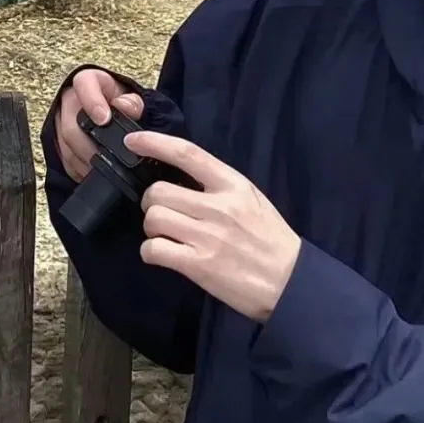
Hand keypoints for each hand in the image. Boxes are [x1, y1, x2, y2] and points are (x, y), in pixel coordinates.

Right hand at [55, 68, 143, 181]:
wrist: (115, 115)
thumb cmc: (124, 105)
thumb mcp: (134, 100)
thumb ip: (134, 102)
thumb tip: (124, 105)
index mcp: (90, 81)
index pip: (83, 84)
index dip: (92, 102)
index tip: (104, 120)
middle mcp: (71, 98)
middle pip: (71, 125)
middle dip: (89, 145)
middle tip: (105, 157)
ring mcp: (61, 119)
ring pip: (65, 144)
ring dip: (83, 160)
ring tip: (101, 167)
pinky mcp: (58, 139)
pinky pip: (63, 157)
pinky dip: (78, 167)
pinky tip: (91, 170)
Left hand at [125, 130, 301, 321]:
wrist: (290, 281)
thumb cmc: (270, 239)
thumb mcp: (251, 199)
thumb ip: (218, 187)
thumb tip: (180, 179)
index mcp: (233, 185)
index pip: (187, 154)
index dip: (155, 143)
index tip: (133, 140)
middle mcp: (219, 206)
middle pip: (159, 191)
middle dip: (152, 203)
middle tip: (163, 216)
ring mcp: (207, 236)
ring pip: (153, 218)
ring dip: (151, 229)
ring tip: (165, 237)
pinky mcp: (198, 265)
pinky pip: (154, 249)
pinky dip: (151, 252)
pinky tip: (164, 255)